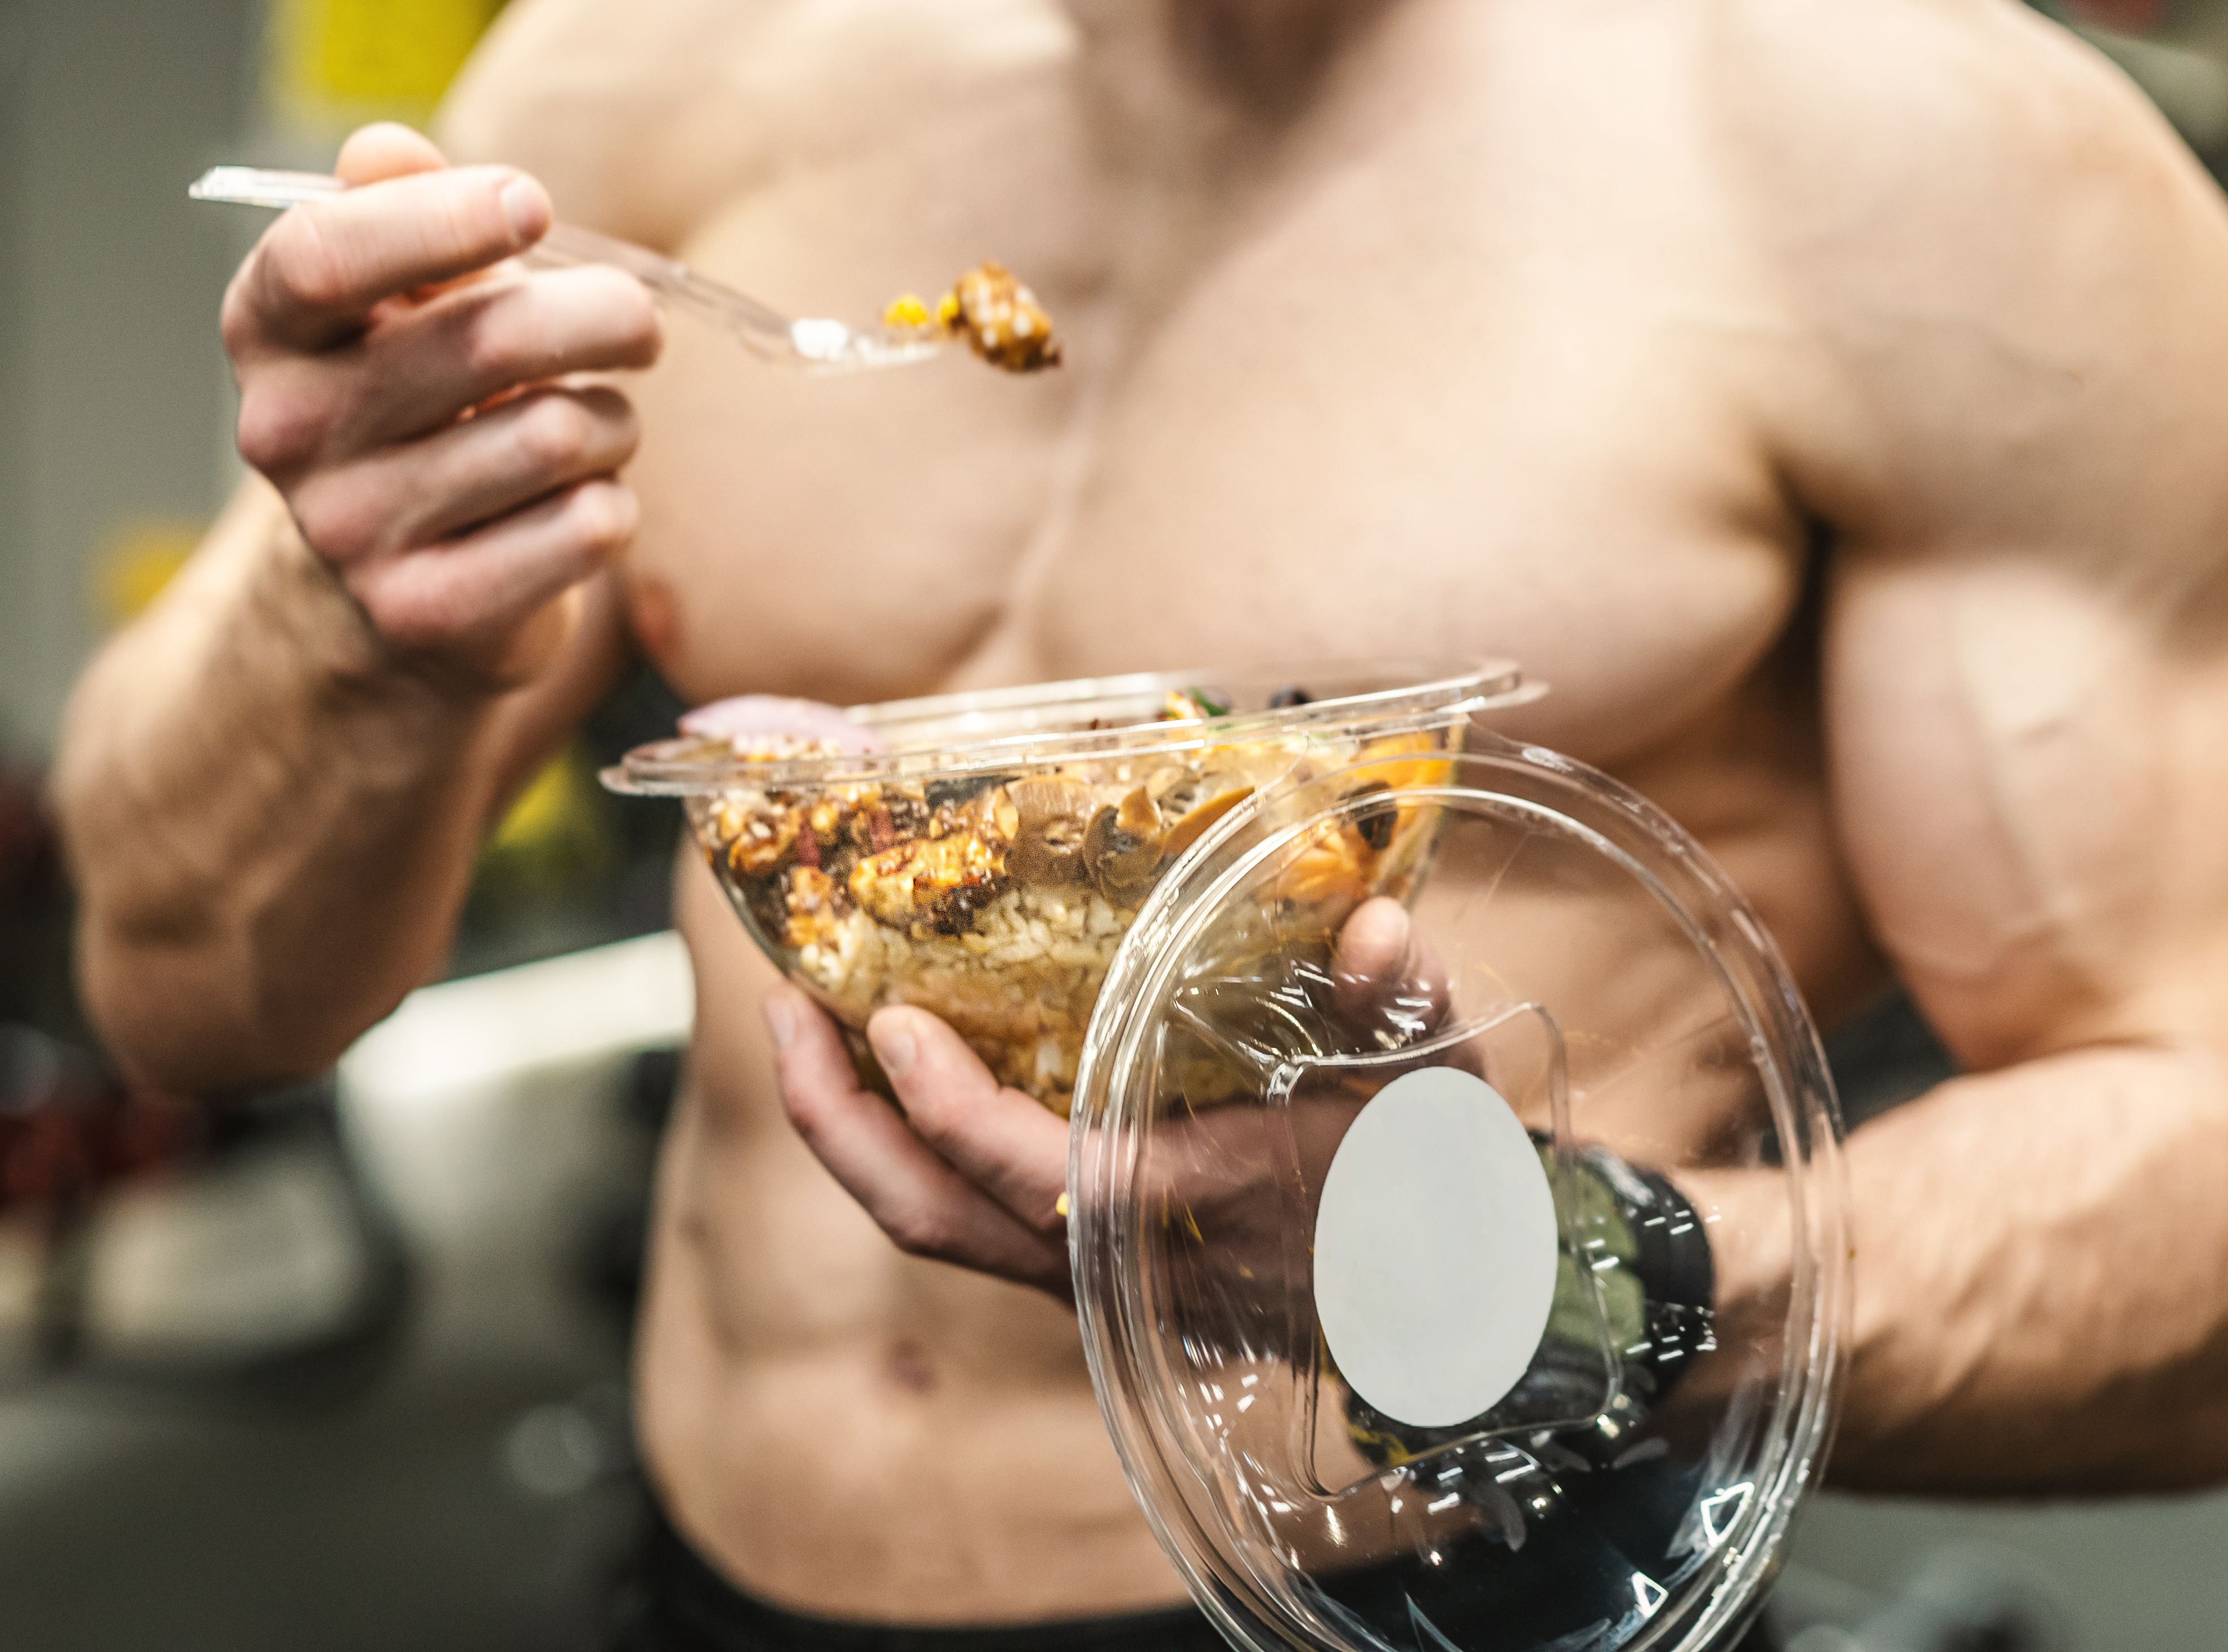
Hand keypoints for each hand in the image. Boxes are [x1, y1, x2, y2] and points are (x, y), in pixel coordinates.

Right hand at [223, 123, 663, 688]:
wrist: (382, 597)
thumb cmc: (415, 407)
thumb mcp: (394, 302)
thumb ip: (396, 212)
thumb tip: (383, 149)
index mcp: (268, 331)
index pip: (323, 253)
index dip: (441, 218)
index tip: (531, 204)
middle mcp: (288, 432)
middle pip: (489, 338)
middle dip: (602, 317)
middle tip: (636, 324)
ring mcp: (350, 532)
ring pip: (557, 436)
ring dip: (612, 424)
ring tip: (592, 432)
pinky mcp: (426, 614)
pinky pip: (584, 528)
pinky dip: (611, 507)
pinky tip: (578, 508)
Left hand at [763, 898, 1457, 1298]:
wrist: (1444, 1297)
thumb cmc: (1434, 1176)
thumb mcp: (1437, 1082)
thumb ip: (1404, 1004)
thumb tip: (1372, 929)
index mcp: (1198, 1210)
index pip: (1045, 1181)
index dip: (952, 1111)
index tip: (893, 1023)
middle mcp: (1118, 1265)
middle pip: (939, 1221)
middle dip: (838, 1125)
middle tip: (783, 1008)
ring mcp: (1086, 1280)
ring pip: (935, 1228)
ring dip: (852, 1135)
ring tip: (802, 1027)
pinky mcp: (1078, 1273)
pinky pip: (960, 1221)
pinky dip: (902, 1149)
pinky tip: (881, 1069)